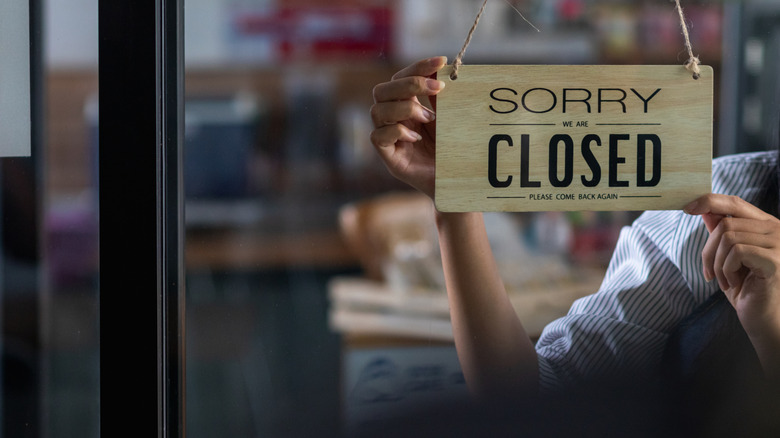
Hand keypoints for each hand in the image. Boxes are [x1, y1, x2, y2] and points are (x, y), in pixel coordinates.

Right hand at [370, 57, 447, 197]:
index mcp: (406, 105)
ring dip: (405, 109)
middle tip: (437, 90)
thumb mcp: (449, 117)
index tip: (442, 62)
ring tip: (429, 118)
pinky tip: (417, 138)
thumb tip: (443, 69)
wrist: (456, 181)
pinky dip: (397, 132)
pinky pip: (377, 137)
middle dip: (409, 84)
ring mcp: (389, 138)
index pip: (400, 77)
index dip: (418, 66)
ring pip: (376, 111)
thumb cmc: (453, 148)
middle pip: (381, 90)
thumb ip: (441, 96)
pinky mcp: (389, 158)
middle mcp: (393, 119)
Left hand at [685, 193, 779, 376]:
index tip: (688, 207)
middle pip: (725, 224)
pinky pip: (736, 252)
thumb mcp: (727, 257)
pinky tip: (734, 283)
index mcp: (766, 225)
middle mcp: (777, 230)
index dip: (710, 201)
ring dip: (717, 263)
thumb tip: (703, 207)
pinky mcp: (775, 261)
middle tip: (710, 272)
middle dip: (708, 250)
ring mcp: (779, 244)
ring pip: (727, 237)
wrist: (762, 320)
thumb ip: (721, 232)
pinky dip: (726, 269)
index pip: (736, 203)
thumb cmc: (746, 289)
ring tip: (726, 280)